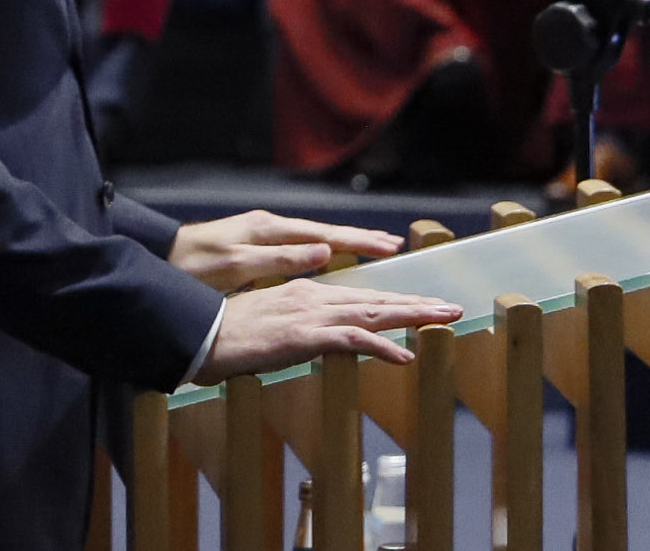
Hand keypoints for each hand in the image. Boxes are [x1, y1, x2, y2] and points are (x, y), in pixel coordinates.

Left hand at [171, 210, 404, 291]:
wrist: (159, 258)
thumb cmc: (193, 266)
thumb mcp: (235, 265)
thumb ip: (279, 259)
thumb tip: (324, 253)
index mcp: (269, 230)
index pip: (324, 235)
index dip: (359, 242)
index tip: (390, 246)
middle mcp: (270, 228)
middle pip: (324, 233)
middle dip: (360, 239)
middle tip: (394, 245)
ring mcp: (262, 235)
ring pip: (314, 239)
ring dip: (345, 244)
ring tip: (373, 249)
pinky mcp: (254, 247)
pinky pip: (300, 247)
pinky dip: (324, 251)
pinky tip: (332, 259)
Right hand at [197, 276, 462, 378]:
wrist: (196, 334)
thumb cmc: (222, 334)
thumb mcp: (266, 327)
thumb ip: (294, 328)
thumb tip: (315, 338)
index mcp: (304, 294)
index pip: (360, 296)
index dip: (395, 299)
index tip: (423, 303)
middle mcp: (312, 297)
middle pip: (376, 299)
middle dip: (417, 302)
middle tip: (453, 306)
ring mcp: (309, 314)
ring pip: (372, 312)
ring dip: (412, 315)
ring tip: (445, 318)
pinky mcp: (303, 335)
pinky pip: (351, 340)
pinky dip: (380, 347)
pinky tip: (404, 356)